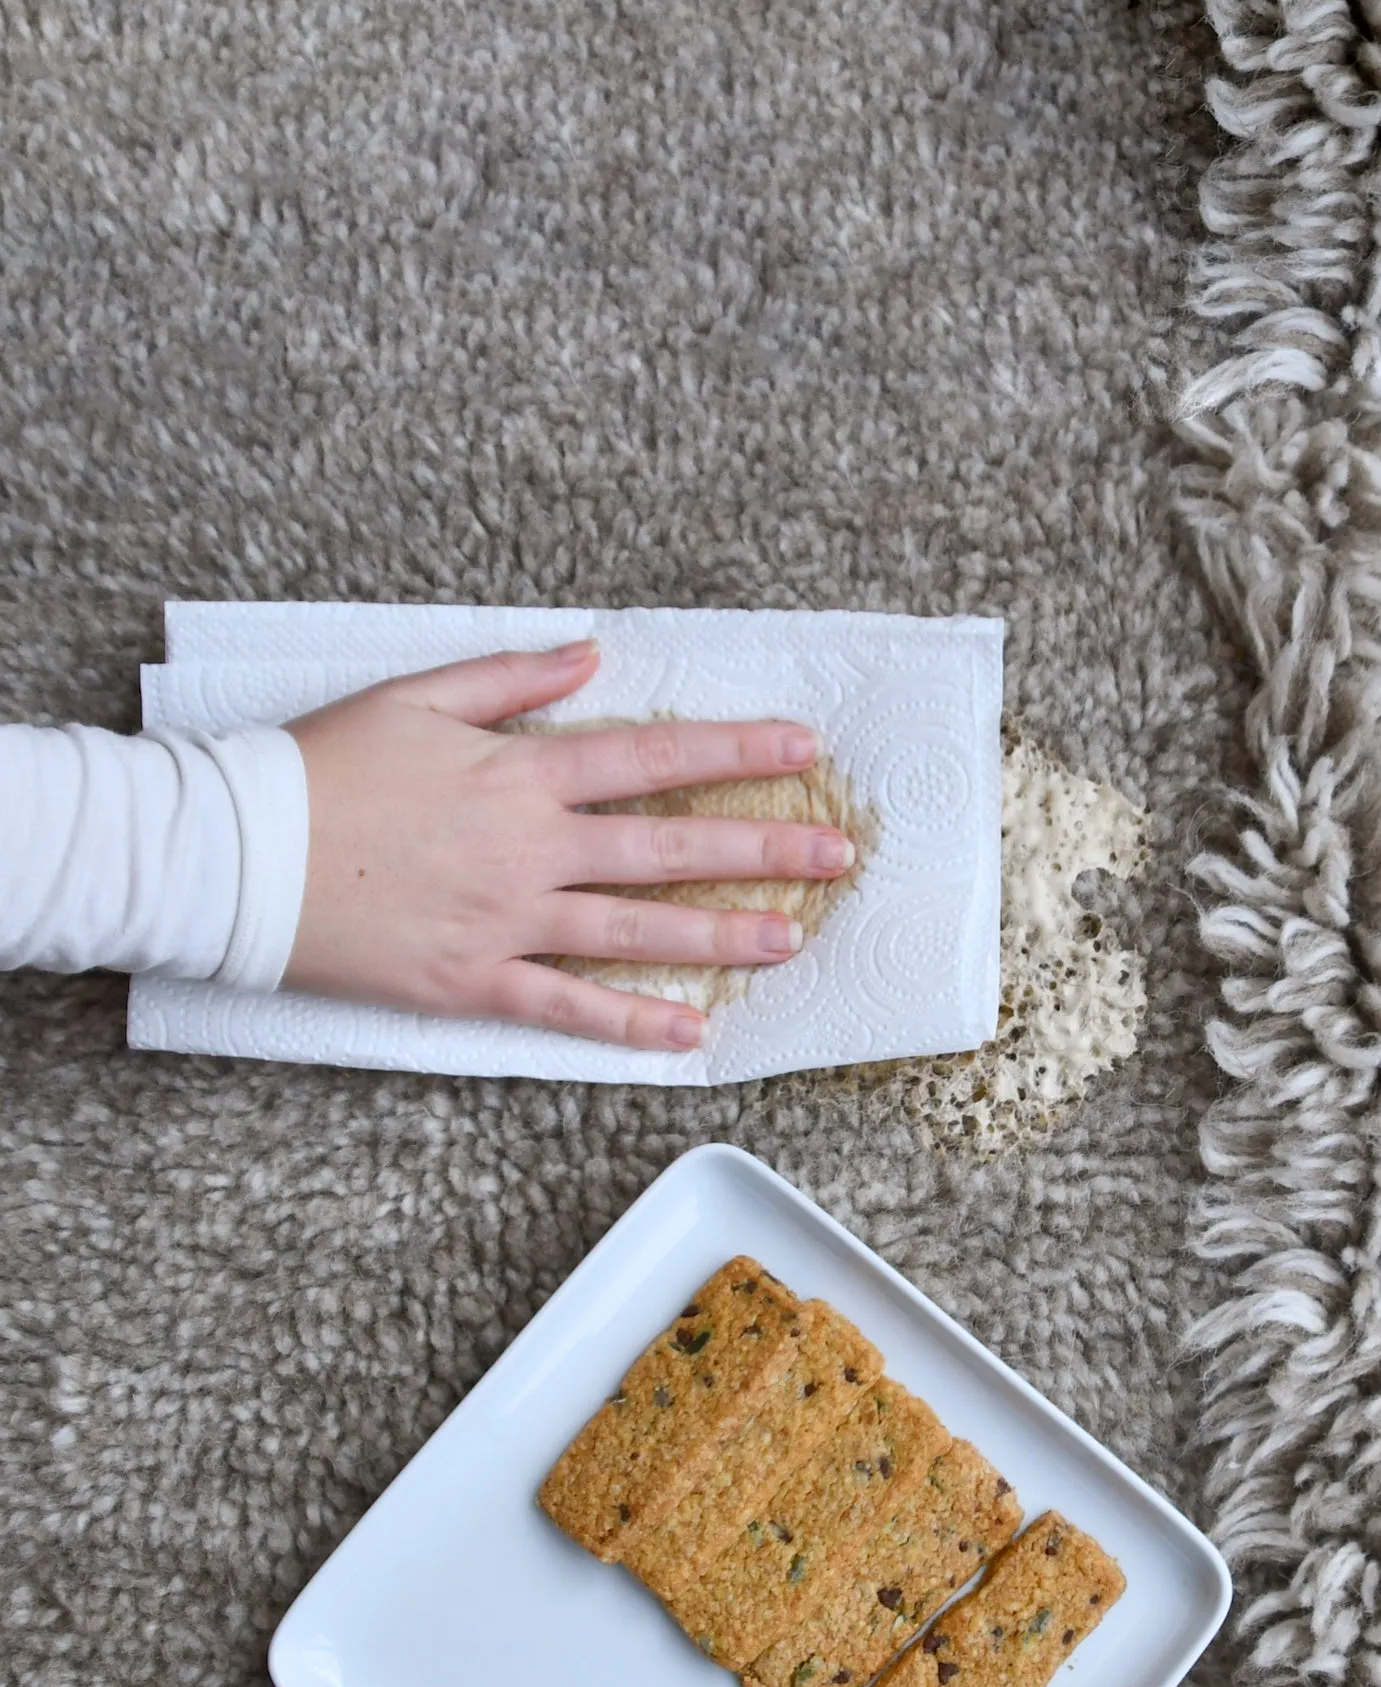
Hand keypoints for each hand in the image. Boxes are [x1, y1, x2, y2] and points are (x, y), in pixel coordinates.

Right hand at [283, 640, 853, 1050]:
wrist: (240, 856)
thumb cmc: (323, 766)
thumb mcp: (417, 695)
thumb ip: (514, 677)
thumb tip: (592, 654)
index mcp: (521, 772)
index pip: (654, 759)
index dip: (735, 753)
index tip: (803, 749)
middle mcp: (530, 848)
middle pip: (667, 848)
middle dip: (760, 849)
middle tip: (834, 856)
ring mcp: (506, 921)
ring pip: (635, 932)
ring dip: (720, 937)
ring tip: (791, 941)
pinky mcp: (471, 982)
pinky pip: (565, 1008)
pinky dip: (628, 1023)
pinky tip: (688, 1032)